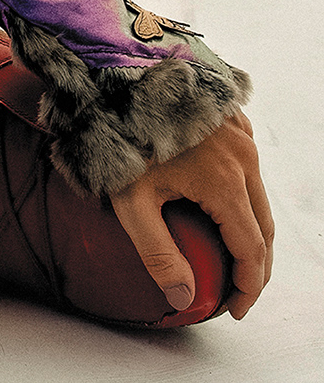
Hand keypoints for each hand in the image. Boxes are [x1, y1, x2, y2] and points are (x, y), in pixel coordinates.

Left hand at [110, 111, 273, 321]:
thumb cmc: (118, 134)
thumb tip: (184, 299)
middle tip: (239, 294)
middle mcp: (243, 158)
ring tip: (234, 262)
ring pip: (259, 198)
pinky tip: (223, 214)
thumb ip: (157, 252)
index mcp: (225, 182)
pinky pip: (249, 169)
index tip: (235, 310)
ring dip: (253, 234)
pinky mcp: (232, 121)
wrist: (120, 71)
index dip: (249, 286)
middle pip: (264, 227)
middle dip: (256, 267)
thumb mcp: (129, 200)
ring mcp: (242, 136)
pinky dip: (245, 201)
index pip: (252, 249)